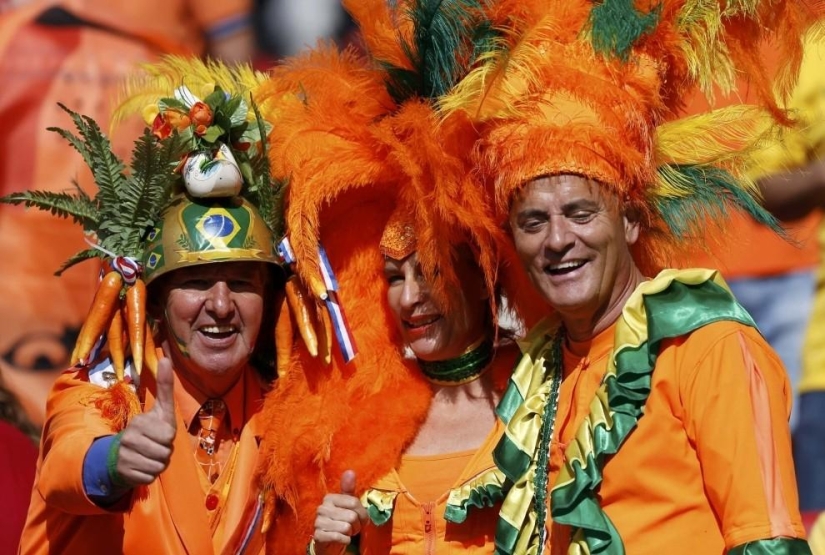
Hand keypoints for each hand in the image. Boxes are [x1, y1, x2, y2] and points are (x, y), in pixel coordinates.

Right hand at [115, 357, 176, 486]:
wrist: (122, 455)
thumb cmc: (149, 429)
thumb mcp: (161, 409)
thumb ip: (165, 385)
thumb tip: (165, 358)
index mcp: (138, 423)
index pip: (168, 436)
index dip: (168, 437)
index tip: (159, 432)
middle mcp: (128, 439)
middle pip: (165, 453)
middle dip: (165, 452)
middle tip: (154, 446)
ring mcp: (124, 458)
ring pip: (159, 467)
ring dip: (158, 464)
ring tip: (149, 456)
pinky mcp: (124, 474)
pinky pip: (150, 478)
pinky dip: (150, 475)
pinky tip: (142, 467)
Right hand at [312, 470, 367, 553]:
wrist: (329, 542)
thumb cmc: (341, 521)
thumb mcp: (348, 505)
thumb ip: (349, 489)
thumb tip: (350, 471)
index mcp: (329, 498)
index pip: (354, 502)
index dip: (362, 514)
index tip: (359, 518)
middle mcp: (322, 508)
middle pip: (352, 516)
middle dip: (356, 525)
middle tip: (351, 527)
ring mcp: (318, 522)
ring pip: (346, 527)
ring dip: (350, 533)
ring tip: (345, 533)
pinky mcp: (318, 536)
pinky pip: (339, 537)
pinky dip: (344, 540)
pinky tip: (341, 539)